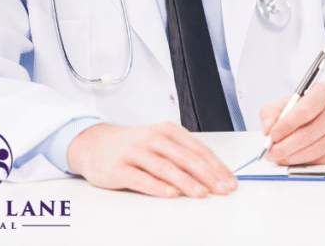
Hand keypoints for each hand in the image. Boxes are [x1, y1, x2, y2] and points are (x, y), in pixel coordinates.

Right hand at [66, 122, 237, 197]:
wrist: (94, 143)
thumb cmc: (133, 144)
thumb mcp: (160, 142)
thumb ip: (182, 155)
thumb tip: (212, 174)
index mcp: (168, 131)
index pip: (199, 149)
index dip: (217, 166)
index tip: (229, 180)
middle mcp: (153, 138)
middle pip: (186, 158)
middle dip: (208, 175)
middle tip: (222, 189)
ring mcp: (136, 152)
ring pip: (166, 168)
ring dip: (187, 182)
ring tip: (201, 193)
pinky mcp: (119, 167)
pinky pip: (142, 178)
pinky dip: (158, 187)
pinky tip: (171, 194)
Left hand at [259, 83, 324, 164]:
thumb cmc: (315, 107)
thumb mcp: (293, 101)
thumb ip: (273, 111)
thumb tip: (267, 130)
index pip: (305, 110)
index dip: (286, 125)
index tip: (271, 135)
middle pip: (307, 135)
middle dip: (283, 147)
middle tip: (269, 152)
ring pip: (312, 151)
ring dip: (290, 158)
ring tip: (278, 156)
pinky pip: (320, 161)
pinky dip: (303, 162)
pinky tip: (295, 157)